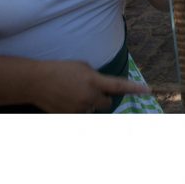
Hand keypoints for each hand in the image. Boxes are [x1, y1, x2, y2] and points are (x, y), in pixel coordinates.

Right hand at [30, 59, 150, 112]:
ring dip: (89, 104)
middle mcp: (89, 96)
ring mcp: (80, 108)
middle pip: (108, 103)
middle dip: (104, 98)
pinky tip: (68, 99)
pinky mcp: (70, 116)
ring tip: (73, 93)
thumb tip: (104, 87)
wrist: (37, 81)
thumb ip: (97, 78)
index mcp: (94, 81)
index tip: (147, 90)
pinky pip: (82, 114)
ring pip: (93, 109)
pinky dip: (79, 108)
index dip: (135, 89)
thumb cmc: (61, 69)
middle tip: (93, 90)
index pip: (119, 86)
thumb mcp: (83, 67)